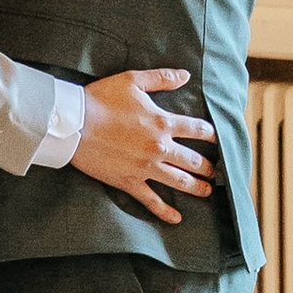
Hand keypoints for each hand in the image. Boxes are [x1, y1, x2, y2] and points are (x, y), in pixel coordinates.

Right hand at [73, 69, 218, 226]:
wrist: (74, 124)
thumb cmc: (101, 99)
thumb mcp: (133, 80)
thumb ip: (162, 78)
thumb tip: (185, 75)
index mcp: (162, 123)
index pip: (197, 130)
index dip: (211, 134)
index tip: (218, 140)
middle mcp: (159, 148)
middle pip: (193, 160)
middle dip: (208, 166)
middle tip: (216, 172)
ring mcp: (145, 168)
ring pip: (179, 181)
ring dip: (197, 187)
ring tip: (207, 191)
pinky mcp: (129, 182)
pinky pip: (151, 200)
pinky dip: (165, 211)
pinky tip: (176, 218)